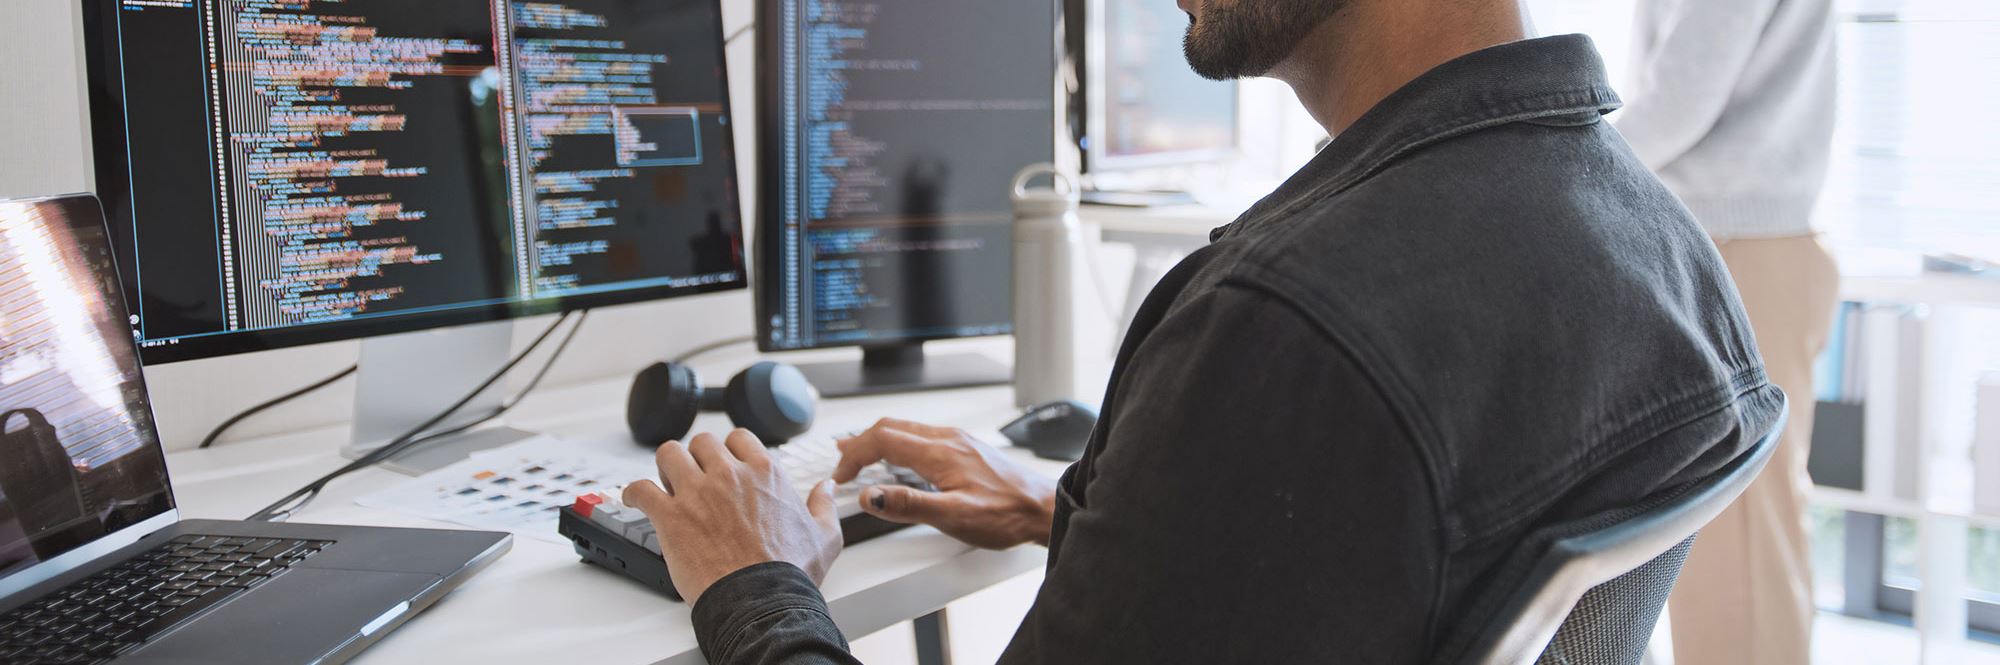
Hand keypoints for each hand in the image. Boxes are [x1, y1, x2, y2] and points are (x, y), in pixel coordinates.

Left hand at [623, 429, 842, 605]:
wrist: (761, 599)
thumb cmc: (789, 571)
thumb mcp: (824, 535)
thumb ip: (824, 505)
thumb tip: (826, 487)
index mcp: (765, 473)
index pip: (739, 438)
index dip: (729, 450)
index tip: (725, 464)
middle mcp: (729, 475)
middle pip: (701, 442)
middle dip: (697, 458)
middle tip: (695, 478)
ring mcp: (697, 492)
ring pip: (669, 454)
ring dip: (666, 467)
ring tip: (666, 483)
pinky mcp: (671, 515)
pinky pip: (640, 488)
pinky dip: (634, 492)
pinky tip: (636, 499)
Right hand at [834, 418, 1057, 548]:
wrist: (1043, 508)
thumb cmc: (1007, 514)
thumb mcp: (954, 517)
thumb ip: (909, 505)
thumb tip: (870, 496)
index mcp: (940, 452)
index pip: (882, 439)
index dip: (854, 454)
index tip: (840, 475)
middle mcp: (948, 439)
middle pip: (891, 427)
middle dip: (860, 442)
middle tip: (841, 462)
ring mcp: (959, 441)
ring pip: (907, 429)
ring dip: (878, 439)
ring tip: (860, 453)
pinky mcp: (967, 448)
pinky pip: (922, 435)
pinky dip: (899, 442)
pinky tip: (901, 457)